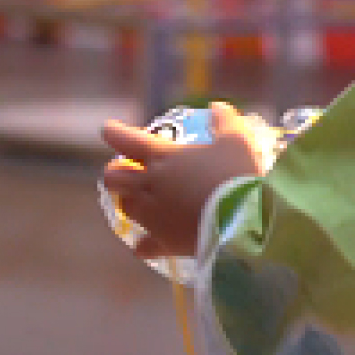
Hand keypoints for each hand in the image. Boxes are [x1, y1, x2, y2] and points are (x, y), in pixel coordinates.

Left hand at [99, 101, 276, 258]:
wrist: (245, 222)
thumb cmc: (237, 175)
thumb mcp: (238, 141)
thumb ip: (225, 122)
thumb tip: (218, 107)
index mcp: (162, 157)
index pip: (125, 139)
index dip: (113, 132)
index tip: (109, 130)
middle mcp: (150, 185)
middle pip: (112, 177)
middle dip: (116, 172)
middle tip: (127, 171)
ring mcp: (153, 216)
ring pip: (125, 207)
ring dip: (129, 202)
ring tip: (140, 201)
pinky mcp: (164, 242)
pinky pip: (144, 247)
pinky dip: (143, 245)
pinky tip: (145, 246)